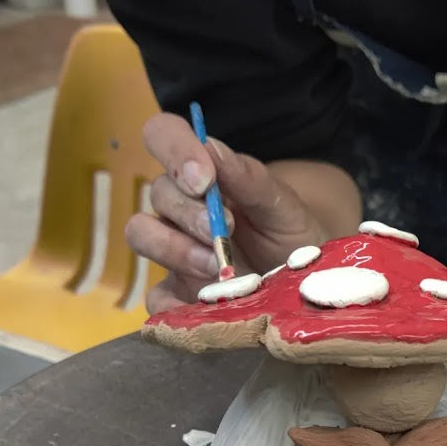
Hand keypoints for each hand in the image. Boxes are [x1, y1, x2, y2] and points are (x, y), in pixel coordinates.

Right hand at [127, 113, 328, 313]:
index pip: (164, 136)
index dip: (174, 149)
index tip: (205, 180)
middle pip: (158, 192)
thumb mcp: (282, 206)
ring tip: (216, 266)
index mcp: (203, 174)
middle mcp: (180, 207)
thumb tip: (212, 149)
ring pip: (142, 234)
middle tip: (226, 230)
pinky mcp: (177, 292)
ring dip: (174, 248)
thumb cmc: (289, 235)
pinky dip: (167, 305)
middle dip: (189, 211)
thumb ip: (250, 178)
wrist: (304, 282)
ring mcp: (174, 250)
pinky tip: (195, 309)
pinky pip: (154, 297)